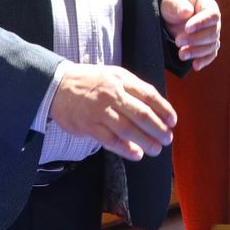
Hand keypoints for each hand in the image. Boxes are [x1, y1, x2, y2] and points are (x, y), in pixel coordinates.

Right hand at [50, 64, 176, 160]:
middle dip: (158, 129)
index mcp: (121, 80)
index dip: (164, 109)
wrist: (57, 85)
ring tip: (156, 149)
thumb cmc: (91, 82)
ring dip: (145, 141)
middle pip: (142, 114)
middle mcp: (112, 95)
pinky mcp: (88, 126)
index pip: (149, 95)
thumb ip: (134, 89)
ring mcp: (100, 111)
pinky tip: (137, 154)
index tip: (172, 121)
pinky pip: (110, 140)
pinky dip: (125, 149)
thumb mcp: (114, 75)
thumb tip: (157, 108)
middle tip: (167, 138)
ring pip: (128, 130)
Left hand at [160, 0, 220, 70]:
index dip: (202, 23)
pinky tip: (195, 66)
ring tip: (181, 54)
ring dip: (197, 52)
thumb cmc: (172, 3)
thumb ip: (178, 4)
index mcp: (207, 5)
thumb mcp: (171, 0)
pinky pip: (210, 54)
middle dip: (196, 40)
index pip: (212, 15)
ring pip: (211, 46)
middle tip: (178, 41)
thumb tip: (187, 12)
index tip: (187, 28)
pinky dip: (204, 61)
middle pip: (212, 33)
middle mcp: (213, 21)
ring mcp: (211, 34)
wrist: (170, 14)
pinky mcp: (206, 45)